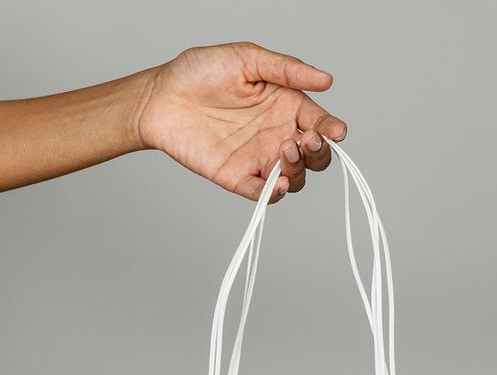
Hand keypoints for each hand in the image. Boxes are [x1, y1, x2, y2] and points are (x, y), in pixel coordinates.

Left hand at [137, 42, 346, 202]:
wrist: (161, 96)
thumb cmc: (200, 72)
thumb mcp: (247, 59)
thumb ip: (286, 70)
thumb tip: (326, 80)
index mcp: (285, 105)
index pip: (318, 122)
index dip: (331, 129)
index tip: (336, 131)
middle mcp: (276, 135)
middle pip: (313, 157)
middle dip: (318, 154)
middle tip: (307, 141)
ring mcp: (258, 158)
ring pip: (294, 178)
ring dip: (298, 170)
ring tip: (286, 149)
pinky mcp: (237, 177)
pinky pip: (262, 194)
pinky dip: (273, 195)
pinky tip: (277, 185)